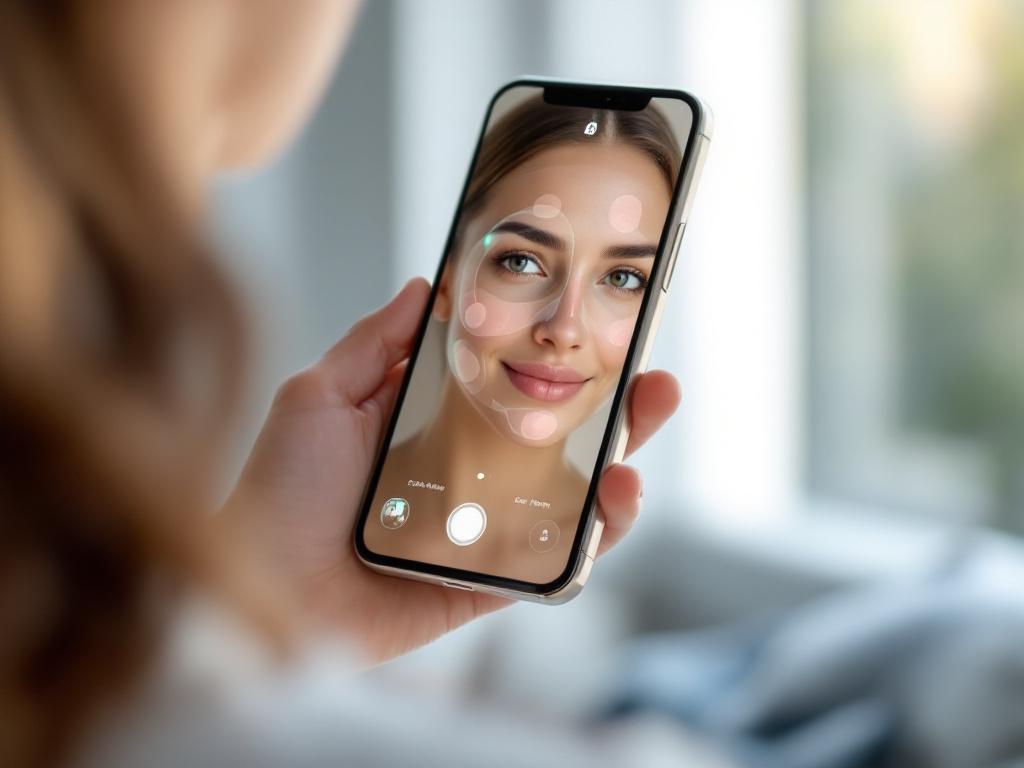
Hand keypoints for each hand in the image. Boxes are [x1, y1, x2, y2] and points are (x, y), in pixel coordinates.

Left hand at [224, 278, 680, 663]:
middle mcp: (464, 473)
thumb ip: (376, 342)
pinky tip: (616, 496)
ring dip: (620, 463)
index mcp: (428, 424)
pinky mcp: (488, 580)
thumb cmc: (277, 492)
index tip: (599, 328)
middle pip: (555, 436)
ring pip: (568, 495)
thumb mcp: (318, 395)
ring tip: (643, 429)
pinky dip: (595, 534)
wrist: (260, 590)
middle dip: (614, 406)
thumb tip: (426, 285)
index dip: (556, 359)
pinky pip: (554, 558)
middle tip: (653, 378)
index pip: (510, 385)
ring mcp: (481, 528)